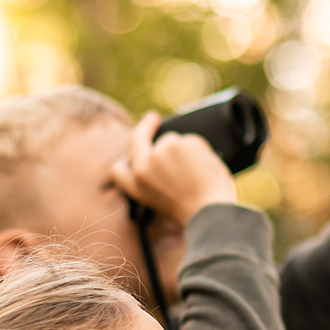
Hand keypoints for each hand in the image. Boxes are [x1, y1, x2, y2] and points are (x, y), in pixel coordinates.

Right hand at [111, 113, 238, 224]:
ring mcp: (158, 153)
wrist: (210, 211)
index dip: (126, 159)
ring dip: (186, 151)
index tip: (134, 148)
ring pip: (172, 140)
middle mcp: (143, 167)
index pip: (119, 169)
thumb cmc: (194, 211)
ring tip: (198, 173)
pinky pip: (191, 140)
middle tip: (152, 118)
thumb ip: (156, 180)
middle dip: (145, 125)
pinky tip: (206, 168)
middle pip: (138, 138)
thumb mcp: (165, 200)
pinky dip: (200, 151)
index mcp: (137, 187)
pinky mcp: (176, 143)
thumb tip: (160, 156)